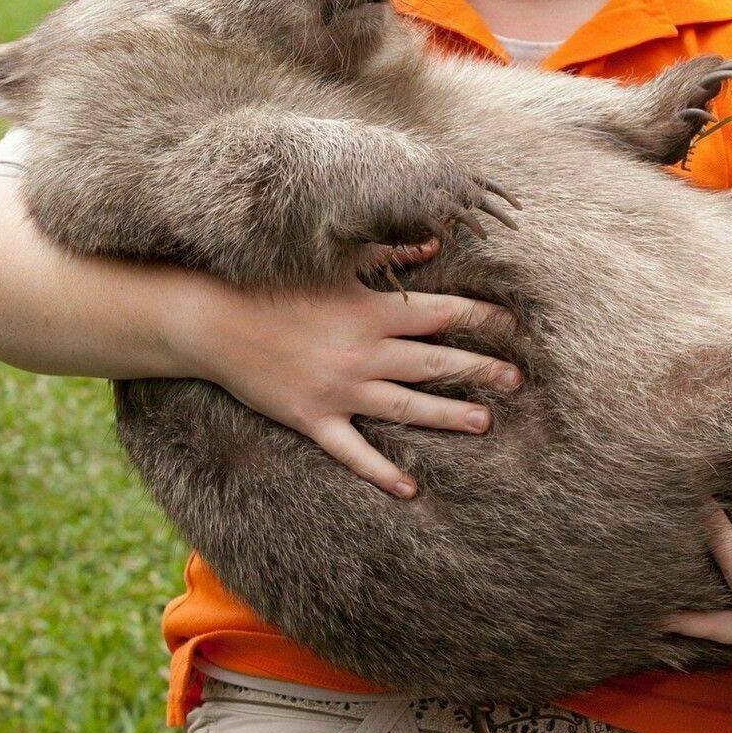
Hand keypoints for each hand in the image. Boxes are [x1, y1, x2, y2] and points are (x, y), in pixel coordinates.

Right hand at [175, 258, 522, 500]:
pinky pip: (354, 452)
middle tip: (517, 381)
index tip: (513, 324)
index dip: (481, 318)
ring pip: (406, 408)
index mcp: (370, 311)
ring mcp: (339, 391)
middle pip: (434, 363)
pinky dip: (382, 472)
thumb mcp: (333, 263)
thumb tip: (434, 243)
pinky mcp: (313, 420)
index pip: (441, 314)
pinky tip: (412, 489)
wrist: (214, 321)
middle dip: (479, 370)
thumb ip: (387, 256)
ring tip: (485, 423)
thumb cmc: (274, 284)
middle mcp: (363, 353)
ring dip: (448, 416)